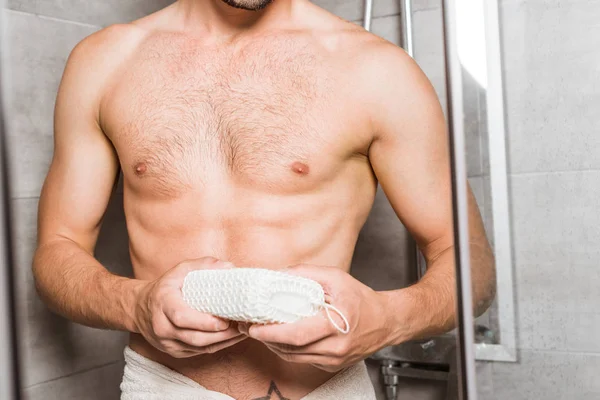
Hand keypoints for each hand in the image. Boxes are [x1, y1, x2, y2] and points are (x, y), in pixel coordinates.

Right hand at [134, 256, 246, 357]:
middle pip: (194, 337)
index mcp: (163, 304)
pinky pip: (198, 352)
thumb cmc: (165, 288)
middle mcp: (162, 327)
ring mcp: (167, 343)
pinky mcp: (174, 351)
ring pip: (198, 348)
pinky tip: (231, 338)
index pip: (182, 318)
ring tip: (242, 331)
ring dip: (223, 342)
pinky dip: (217, 346)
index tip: (224, 321)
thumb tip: (229, 267)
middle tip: (241, 326)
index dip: (204, 322)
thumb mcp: (180, 270)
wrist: (140, 308)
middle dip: (221, 335)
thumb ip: (203, 265)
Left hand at [240, 264, 394, 371]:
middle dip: (266, 340)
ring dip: (274, 347)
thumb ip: (306, 273)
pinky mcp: (333, 365)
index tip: (253, 327)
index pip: (296, 334)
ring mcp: (334, 359)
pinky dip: (288, 350)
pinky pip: (303, 360)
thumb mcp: (336, 277)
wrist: (386, 321)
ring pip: (295, 358)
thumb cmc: (361, 298)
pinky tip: (280, 339)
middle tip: (250, 328)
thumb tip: (278, 274)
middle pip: (291, 349)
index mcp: (336, 324)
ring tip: (261, 332)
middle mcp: (336, 346)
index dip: (271, 333)